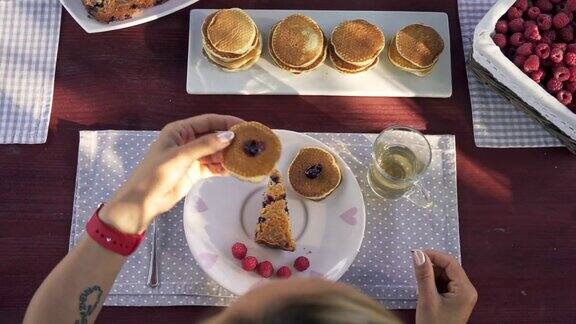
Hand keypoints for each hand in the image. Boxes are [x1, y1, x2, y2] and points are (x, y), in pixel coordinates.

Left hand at [99, 114, 242, 233]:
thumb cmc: (156, 174)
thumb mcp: (181, 156)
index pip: (208, 121)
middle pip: (214, 136)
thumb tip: (230, 135)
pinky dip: (224, 167)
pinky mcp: (195, 172)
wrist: (143, 202)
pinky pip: (213, 166)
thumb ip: (206, 145)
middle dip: (231, 139)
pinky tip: (237, 170)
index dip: (227, 122)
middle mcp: (187, 140)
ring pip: (215, 152)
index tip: (246, 126)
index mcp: (179, 130)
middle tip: (251, 144)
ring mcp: (192, 157)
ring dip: (229, 155)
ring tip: (248, 158)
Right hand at [412, 250, 476, 323]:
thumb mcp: (427, 299)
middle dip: (432, 264)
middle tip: (415, 266)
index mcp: (465, 290)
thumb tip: (418, 253)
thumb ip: (423, 275)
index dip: (434, 255)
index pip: (451, 263)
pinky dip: (434, 281)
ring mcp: (463, 295)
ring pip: (446, 275)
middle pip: (450, 267)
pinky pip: (445, 283)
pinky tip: (425, 287)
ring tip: (419, 280)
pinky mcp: (456, 299)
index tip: (416, 253)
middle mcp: (468, 290)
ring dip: (432, 273)